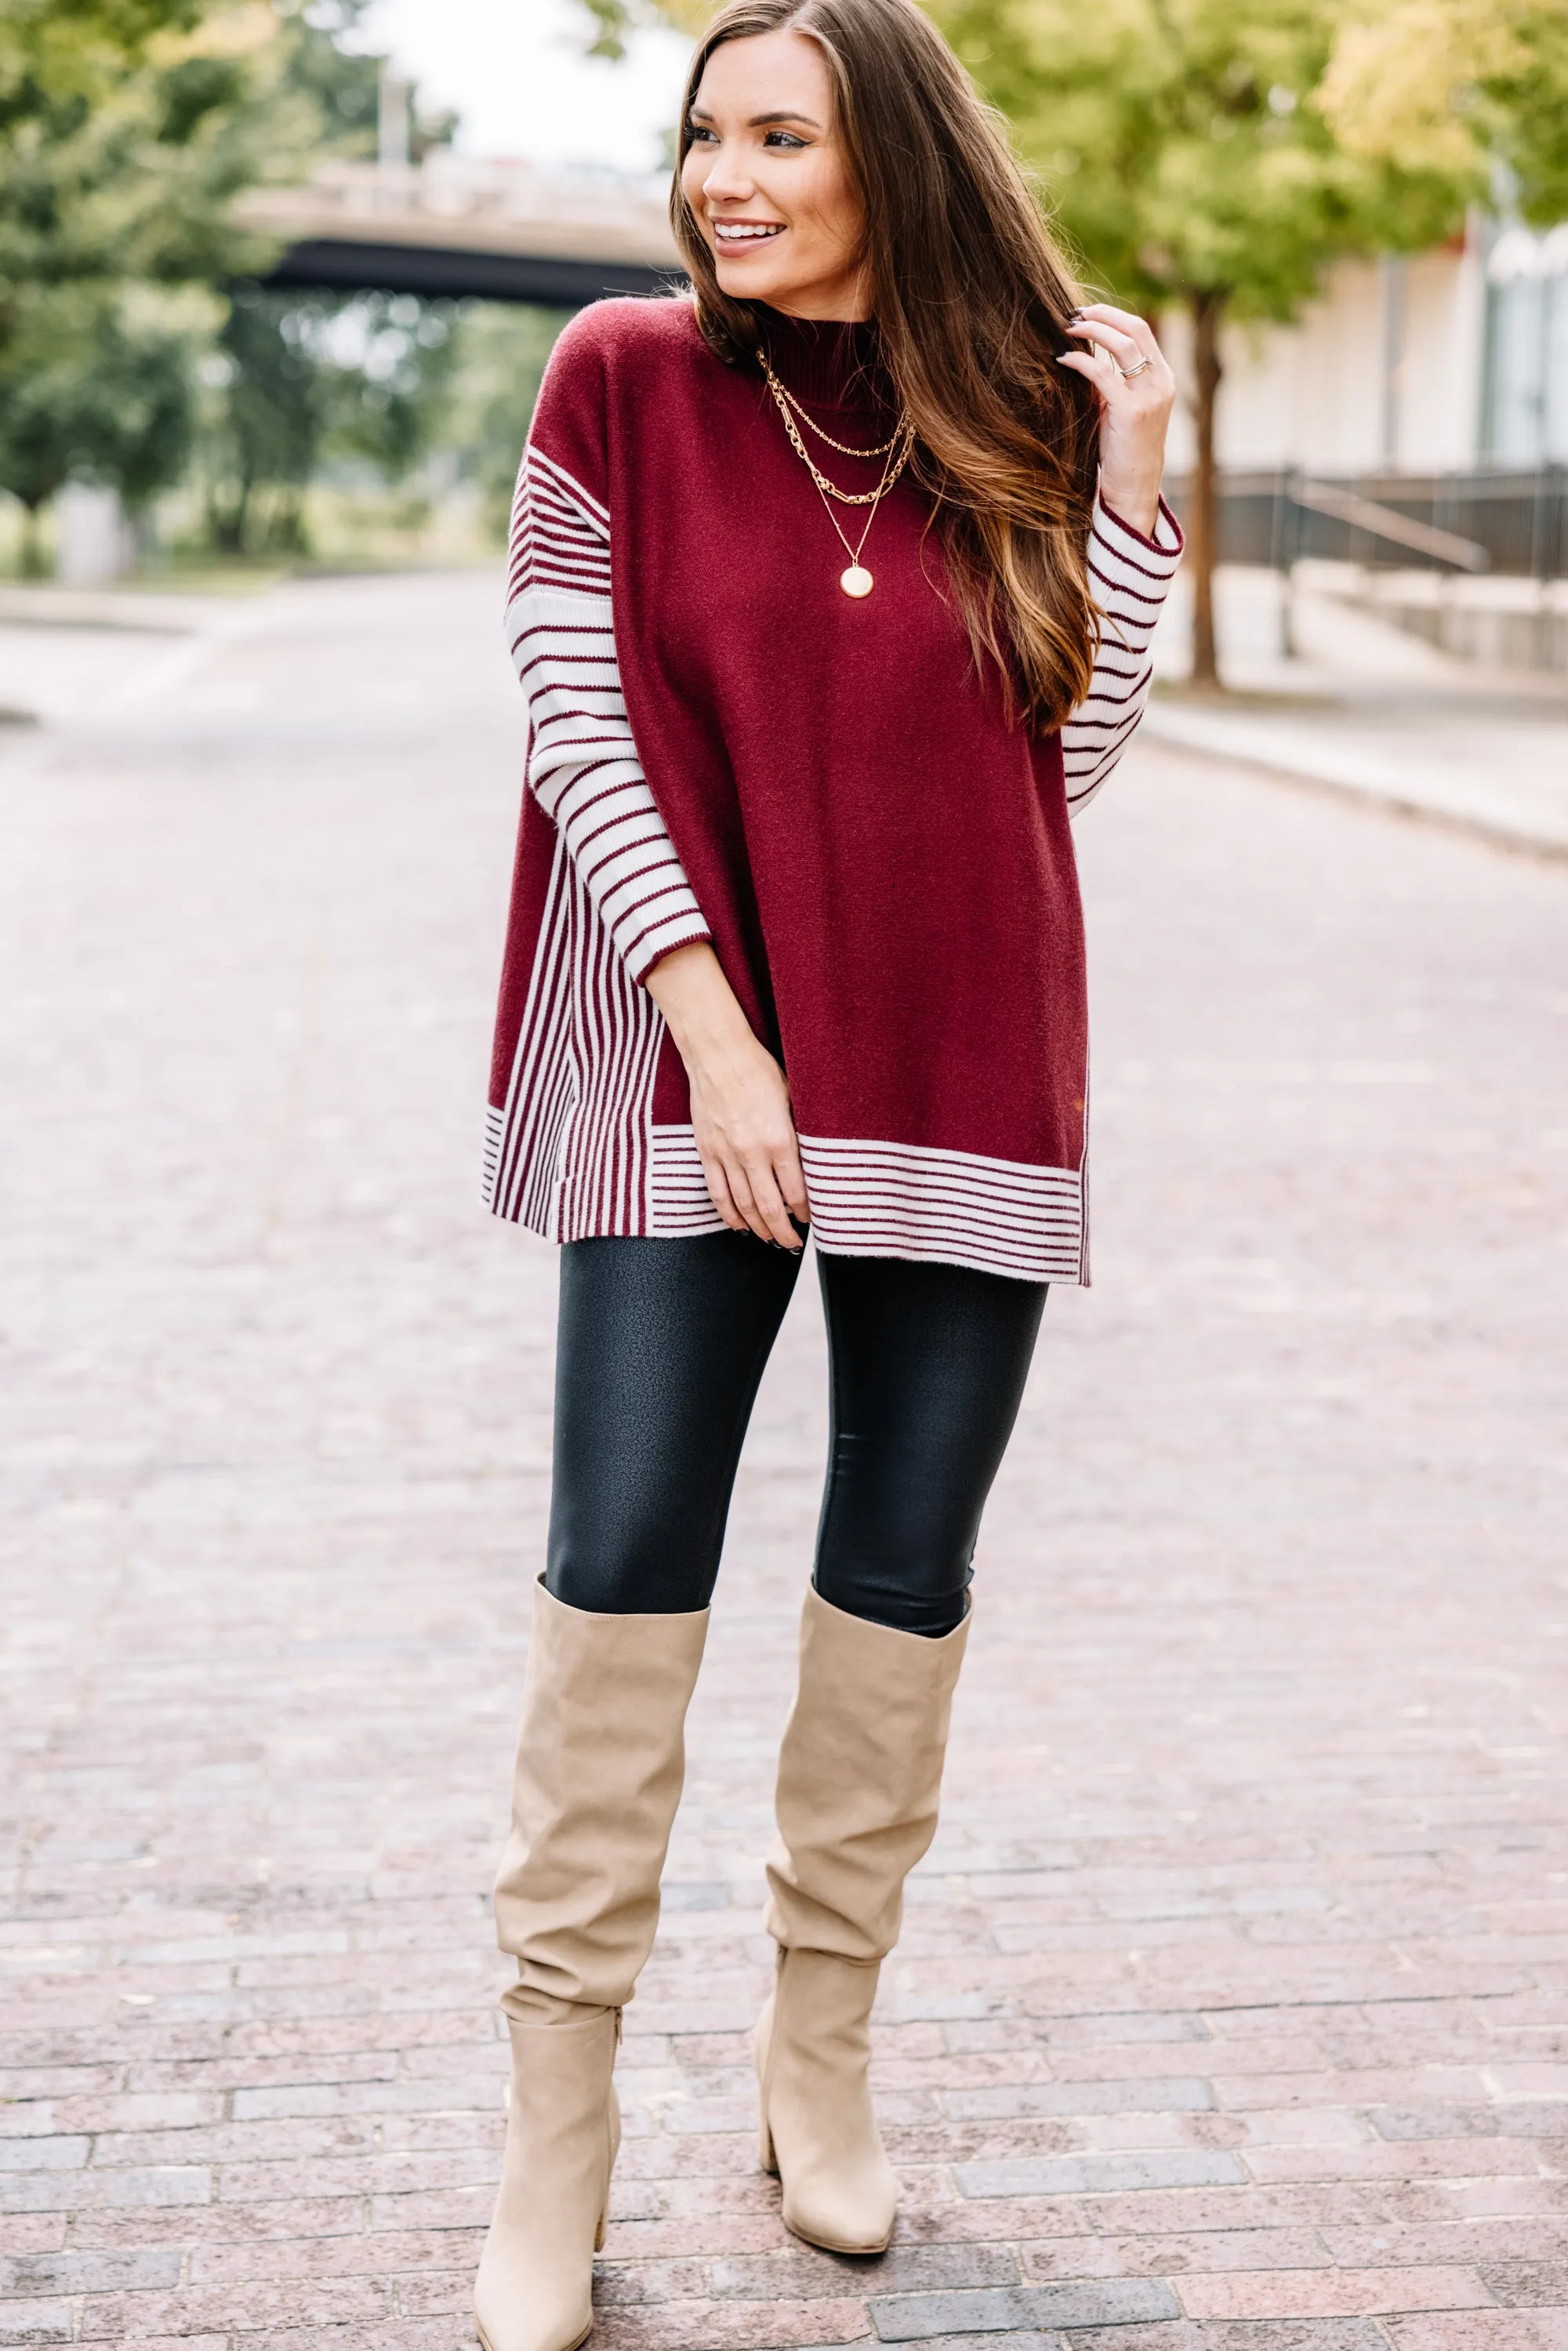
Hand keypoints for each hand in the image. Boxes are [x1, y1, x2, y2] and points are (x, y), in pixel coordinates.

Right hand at [645, 942, 807, 1249]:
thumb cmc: (759, 1070)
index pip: (796, 1192)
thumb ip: (801, 1134)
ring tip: (770, 1240)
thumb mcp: (793, 1099)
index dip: (804, 1212)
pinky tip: (739, 1225)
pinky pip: (717, 1194)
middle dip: (783, 1232)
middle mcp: (751, 1153)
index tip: (811, 1220)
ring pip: (743, 1207)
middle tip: (793, 1243)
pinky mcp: (707, 1152)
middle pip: (769, 1208)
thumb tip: (814, 1162)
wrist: (718, 1054)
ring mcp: (726, 1155)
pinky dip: (729, 1215)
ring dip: (758, 1229)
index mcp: (779, 1140)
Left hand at [1057, 303, 1176, 538]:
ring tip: (1067, 329)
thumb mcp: (1120, 408)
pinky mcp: (1132, 412)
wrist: (1134, 488)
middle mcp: (1161, 382)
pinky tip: (1063, 359)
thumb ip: (1111, 381)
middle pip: (1135, 328)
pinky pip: (1103, 374)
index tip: (1085, 313)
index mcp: (1163, 377)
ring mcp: (1151, 396)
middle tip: (1073, 314)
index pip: (1141, 330)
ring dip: (1092, 330)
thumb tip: (1081, 353)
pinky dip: (1081, 361)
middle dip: (1102, 315)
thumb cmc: (1121, 450)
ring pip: (1123, 344)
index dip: (1112, 315)